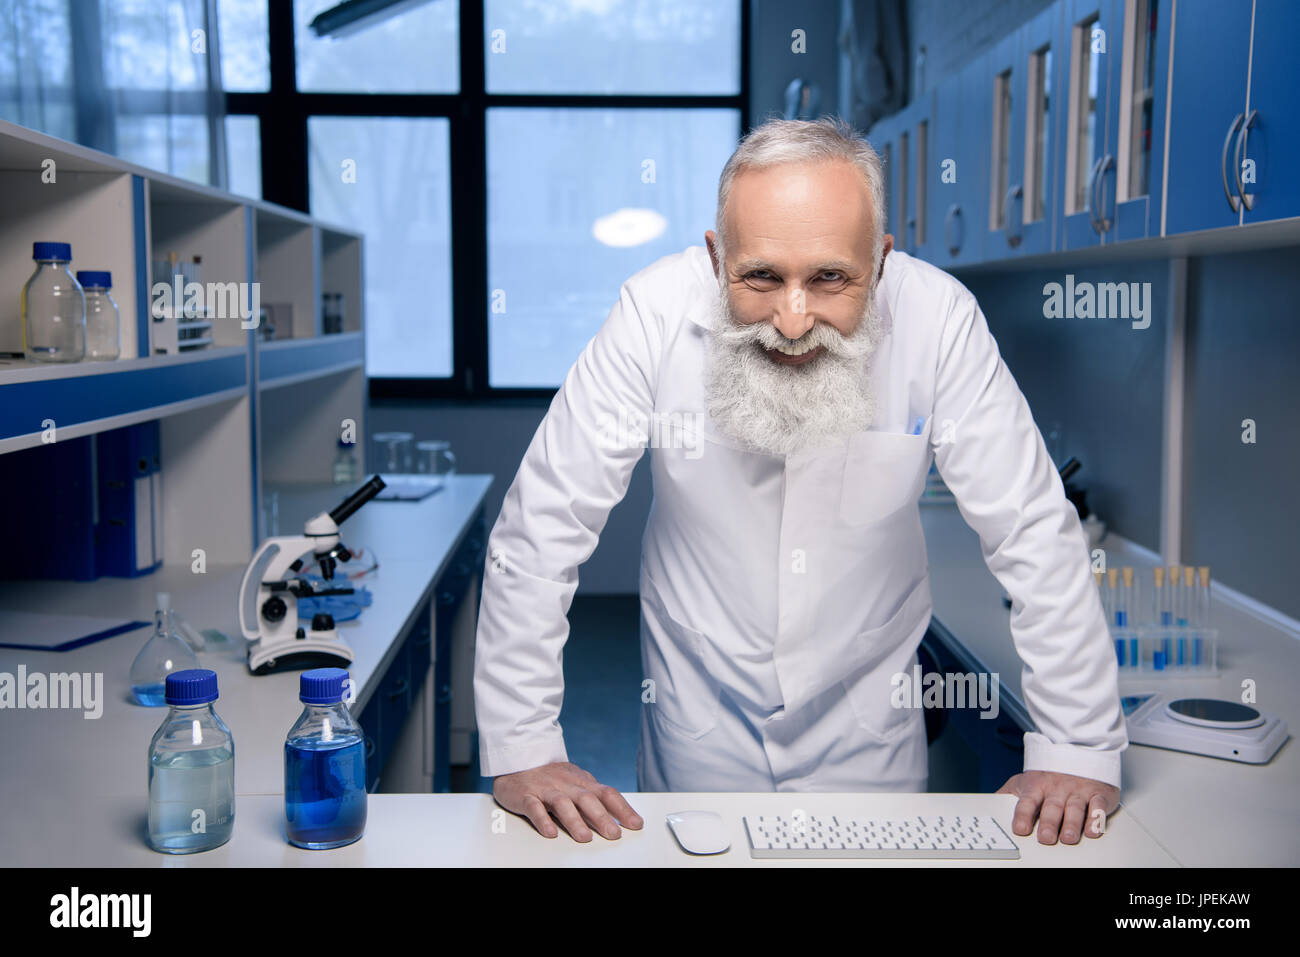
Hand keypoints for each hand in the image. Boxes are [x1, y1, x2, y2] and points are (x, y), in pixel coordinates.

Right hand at [492, 761, 643, 841]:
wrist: (517, 760)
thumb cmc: (550, 777)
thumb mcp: (576, 782)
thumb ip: (593, 796)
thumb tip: (619, 815)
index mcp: (582, 782)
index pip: (607, 793)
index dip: (623, 808)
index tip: (636, 824)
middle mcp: (567, 785)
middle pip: (587, 799)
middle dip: (602, 817)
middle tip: (614, 834)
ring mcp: (546, 789)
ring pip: (562, 804)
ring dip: (575, 821)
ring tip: (585, 837)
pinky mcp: (526, 795)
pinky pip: (534, 807)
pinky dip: (542, 820)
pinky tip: (550, 832)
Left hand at [996, 770, 1119, 844]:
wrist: (1078, 750)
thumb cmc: (1048, 773)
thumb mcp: (1024, 780)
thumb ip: (1007, 794)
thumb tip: (988, 805)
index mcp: (1037, 786)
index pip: (1028, 801)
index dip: (1023, 815)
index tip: (1020, 829)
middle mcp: (1057, 789)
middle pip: (1052, 807)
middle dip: (1048, 823)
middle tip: (1046, 838)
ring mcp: (1078, 791)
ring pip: (1075, 808)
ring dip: (1072, 824)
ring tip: (1068, 838)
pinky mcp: (1098, 794)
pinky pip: (1098, 806)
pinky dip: (1096, 818)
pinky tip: (1092, 830)